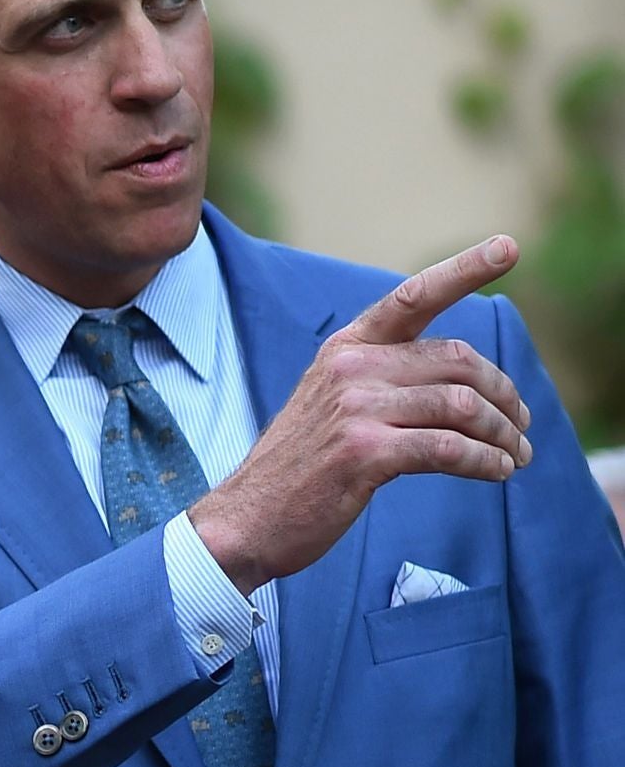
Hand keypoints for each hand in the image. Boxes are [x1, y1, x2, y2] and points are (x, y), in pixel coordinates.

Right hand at [189, 235, 534, 591]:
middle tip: (521, 425)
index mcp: (345, 349)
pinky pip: (449, 449)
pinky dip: (484, 462)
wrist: (246, 520)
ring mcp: (355, 409)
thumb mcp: (334, 406)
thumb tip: (469, 385)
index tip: (509, 245)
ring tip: (515, 456)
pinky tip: (496, 473)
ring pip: (462, 406)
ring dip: (501, 435)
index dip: (464, 269)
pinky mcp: (365, 453)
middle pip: (458, 361)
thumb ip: (387, 381)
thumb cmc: (301, 468)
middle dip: (504, 394)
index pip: (413, 297)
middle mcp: (350, 369)